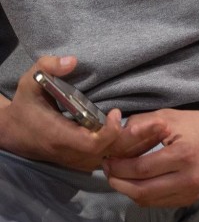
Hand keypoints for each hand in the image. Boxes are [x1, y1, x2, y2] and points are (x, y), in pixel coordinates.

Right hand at [0, 56, 166, 171]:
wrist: (13, 133)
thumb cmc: (26, 105)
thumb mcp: (30, 82)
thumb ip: (48, 67)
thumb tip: (72, 60)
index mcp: (58, 136)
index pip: (91, 143)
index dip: (109, 132)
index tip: (117, 112)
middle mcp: (71, 153)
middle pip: (110, 153)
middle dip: (135, 139)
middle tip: (160, 123)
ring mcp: (78, 160)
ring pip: (114, 160)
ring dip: (138, 145)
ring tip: (161, 128)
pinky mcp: (84, 161)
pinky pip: (111, 159)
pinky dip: (130, 150)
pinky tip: (148, 136)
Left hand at [103, 106, 198, 207]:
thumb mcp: (170, 117)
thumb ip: (140, 125)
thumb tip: (114, 139)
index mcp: (184, 154)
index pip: (140, 169)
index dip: (118, 167)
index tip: (107, 159)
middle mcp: (189, 178)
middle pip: (140, 191)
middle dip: (118, 181)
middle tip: (108, 170)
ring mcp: (192, 191)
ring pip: (147, 200)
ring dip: (128, 190)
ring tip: (120, 175)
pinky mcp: (192, 198)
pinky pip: (159, 203)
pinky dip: (144, 195)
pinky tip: (138, 182)